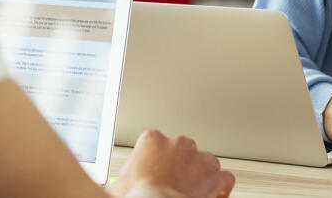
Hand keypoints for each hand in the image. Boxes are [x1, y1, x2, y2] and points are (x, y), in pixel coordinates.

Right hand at [109, 130, 234, 197]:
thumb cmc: (138, 195)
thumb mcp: (119, 183)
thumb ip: (122, 177)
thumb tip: (107, 186)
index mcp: (152, 140)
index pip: (155, 142)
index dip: (156, 160)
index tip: (153, 171)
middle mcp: (177, 144)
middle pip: (183, 149)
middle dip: (180, 164)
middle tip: (173, 182)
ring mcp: (197, 159)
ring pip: (206, 161)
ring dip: (202, 173)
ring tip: (195, 188)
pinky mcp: (213, 176)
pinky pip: (225, 178)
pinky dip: (222, 187)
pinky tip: (216, 194)